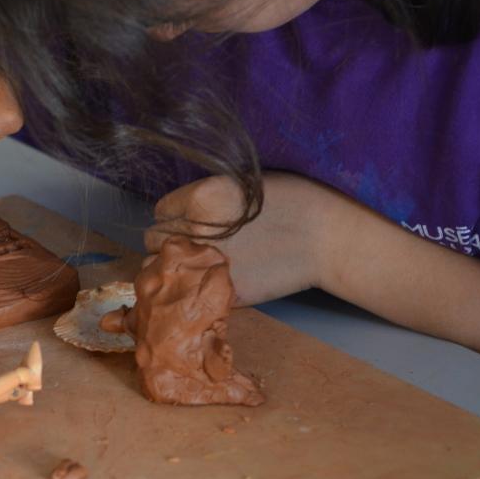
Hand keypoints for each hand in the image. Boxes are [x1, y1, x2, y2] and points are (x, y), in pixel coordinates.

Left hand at [144, 173, 331, 305]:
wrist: (323, 237)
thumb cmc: (291, 201)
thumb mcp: (240, 187)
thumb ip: (206, 200)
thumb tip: (184, 214)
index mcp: (200, 198)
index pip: (162, 210)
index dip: (175, 216)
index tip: (190, 221)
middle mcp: (195, 230)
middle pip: (155, 239)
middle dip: (170, 242)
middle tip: (194, 244)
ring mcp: (204, 263)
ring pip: (160, 268)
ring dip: (173, 267)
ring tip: (196, 264)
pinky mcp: (218, 290)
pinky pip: (184, 291)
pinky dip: (189, 289)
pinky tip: (206, 282)